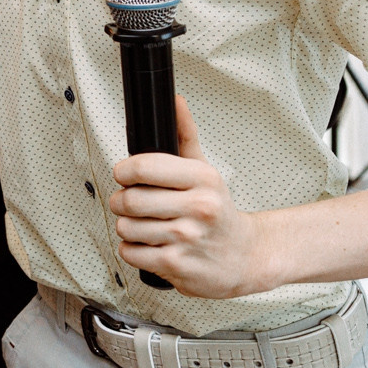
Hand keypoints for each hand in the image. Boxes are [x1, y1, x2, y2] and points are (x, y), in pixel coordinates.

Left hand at [108, 95, 278, 298]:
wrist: (246, 256)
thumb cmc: (218, 212)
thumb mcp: (205, 171)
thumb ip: (185, 135)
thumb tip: (176, 101)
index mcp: (202, 179)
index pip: (143, 166)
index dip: (124, 171)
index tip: (125, 175)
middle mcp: (198, 208)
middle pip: (130, 199)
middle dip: (122, 201)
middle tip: (130, 203)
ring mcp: (187, 239)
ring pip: (126, 227)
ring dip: (128, 227)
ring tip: (146, 226)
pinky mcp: (177, 266)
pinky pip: (131, 253)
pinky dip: (133, 250)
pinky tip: (151, 245)